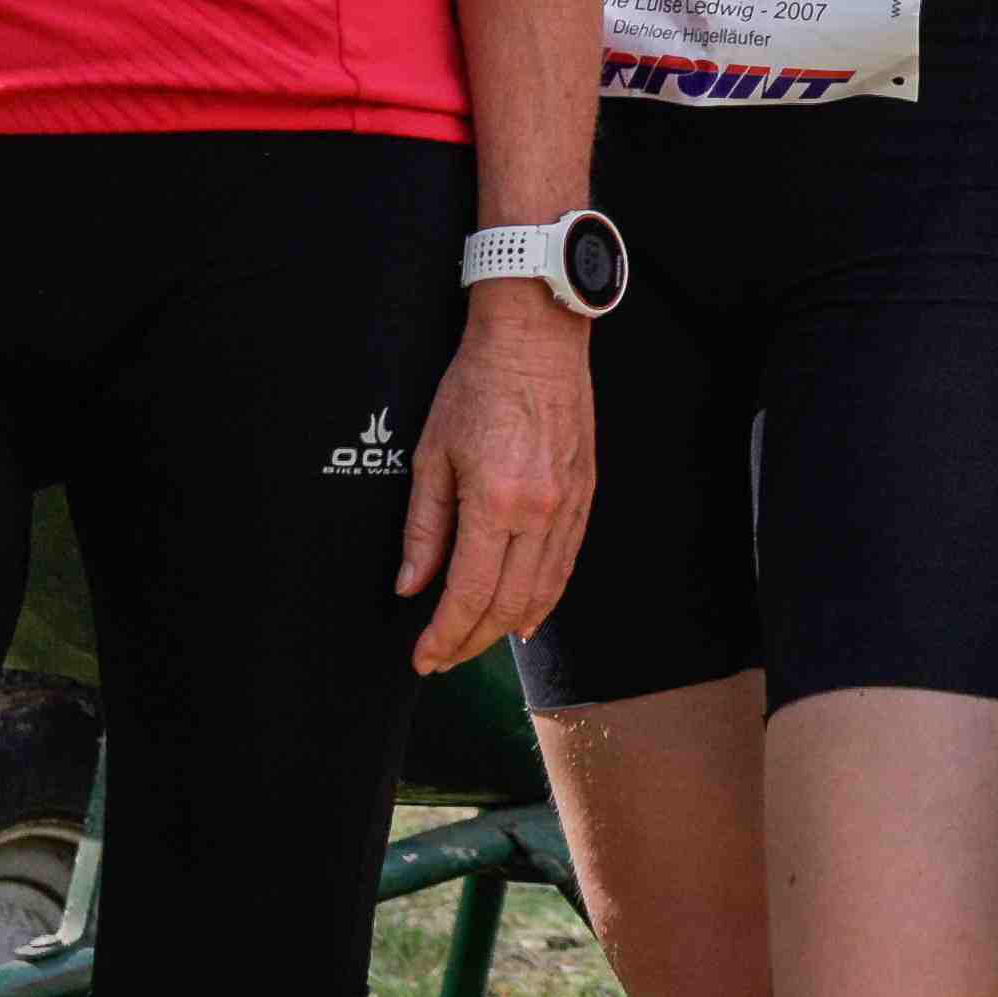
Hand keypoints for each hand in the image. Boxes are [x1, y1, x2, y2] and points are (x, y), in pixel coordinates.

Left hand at [402, 296, 596, 676]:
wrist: (536, 339)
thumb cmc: (478, 386)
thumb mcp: (431, 455)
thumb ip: (424, 528)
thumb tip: (411, 586)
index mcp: (497, 503)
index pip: (470, 594)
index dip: (444, 635)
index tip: (423, 657)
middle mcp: (542, 512)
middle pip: (509, 604)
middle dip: (472, 641)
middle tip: (442, 657)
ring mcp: (571, 506)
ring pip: (544, 591)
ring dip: (508, 627)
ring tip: (476, 642)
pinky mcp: (586, 495)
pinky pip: (567, 563)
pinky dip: (546, 598)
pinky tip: (528, 616)